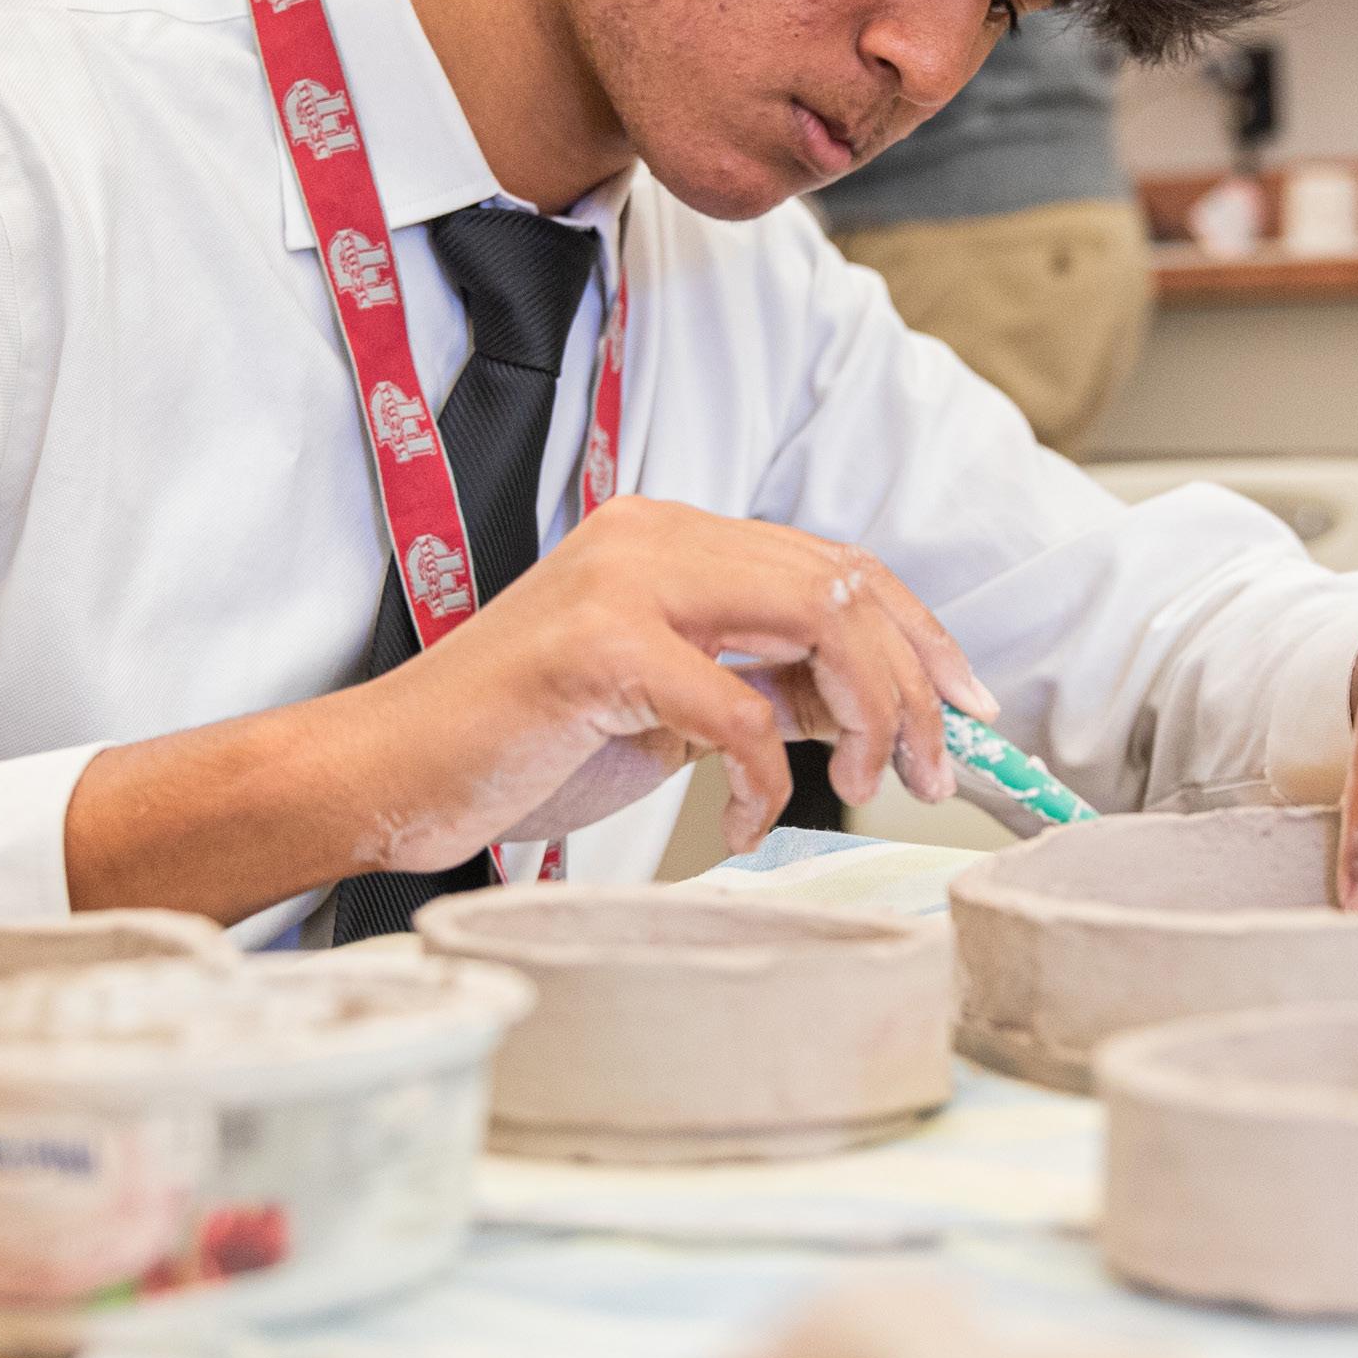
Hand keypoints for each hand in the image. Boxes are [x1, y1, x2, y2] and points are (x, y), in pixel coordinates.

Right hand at [350, 496, 995, 867]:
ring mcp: (624, 582)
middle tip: (934, 768)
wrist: (388, 773)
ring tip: (862, 784)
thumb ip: (764, 686)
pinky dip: (766, 777)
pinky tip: (747, 819)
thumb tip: (875, 707)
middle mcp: (654, 537)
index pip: (835, 562)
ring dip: (868, 715)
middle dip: (915, 682)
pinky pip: (738, 709)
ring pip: (814, 621)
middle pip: (843, 583)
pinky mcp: (597, 648)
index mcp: (672, 538)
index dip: (920, 634)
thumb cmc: (520, 745)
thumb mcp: (670, 708)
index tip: (969, 708)